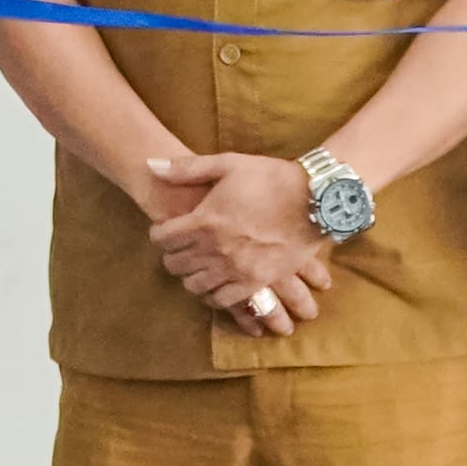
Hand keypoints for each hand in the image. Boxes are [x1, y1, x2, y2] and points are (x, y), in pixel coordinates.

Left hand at [143, 152, 329, 337]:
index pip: (162, 238)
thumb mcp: (228, 164)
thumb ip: (187, 169)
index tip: (165, 229)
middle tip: (179, 247)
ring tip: (197, 265)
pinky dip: (214, 295)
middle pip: (175, 264)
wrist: (315, 199)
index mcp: (205, 220)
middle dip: (172, 254)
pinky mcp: (257, 283)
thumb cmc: (270, 177)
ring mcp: (236, 270)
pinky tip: (215, 285)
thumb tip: (151, 165)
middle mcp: (216, 250)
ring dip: (190, 275)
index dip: (159, 233)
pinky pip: (224, 301)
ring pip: (194, 285)